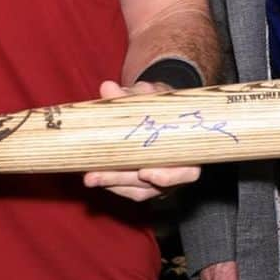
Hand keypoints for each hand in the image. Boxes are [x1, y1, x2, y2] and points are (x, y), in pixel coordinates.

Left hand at [81, 80, 201, 201]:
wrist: (163, 110)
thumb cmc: (163, 104)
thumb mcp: (152, 95)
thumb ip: (133, 94)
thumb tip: (108, 88)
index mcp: (190, 149)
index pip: (187, 172)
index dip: (167, 177)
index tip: (144, 172)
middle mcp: (178, 170)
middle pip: (153, 185)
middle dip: (122, 180)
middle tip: (95, 176)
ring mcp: (162, 178)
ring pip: (138, 190)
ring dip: (112, 184)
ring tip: (89, 177)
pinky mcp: (146, 182)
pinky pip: (130, 189)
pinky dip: (111, 184)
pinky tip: (93, 176)